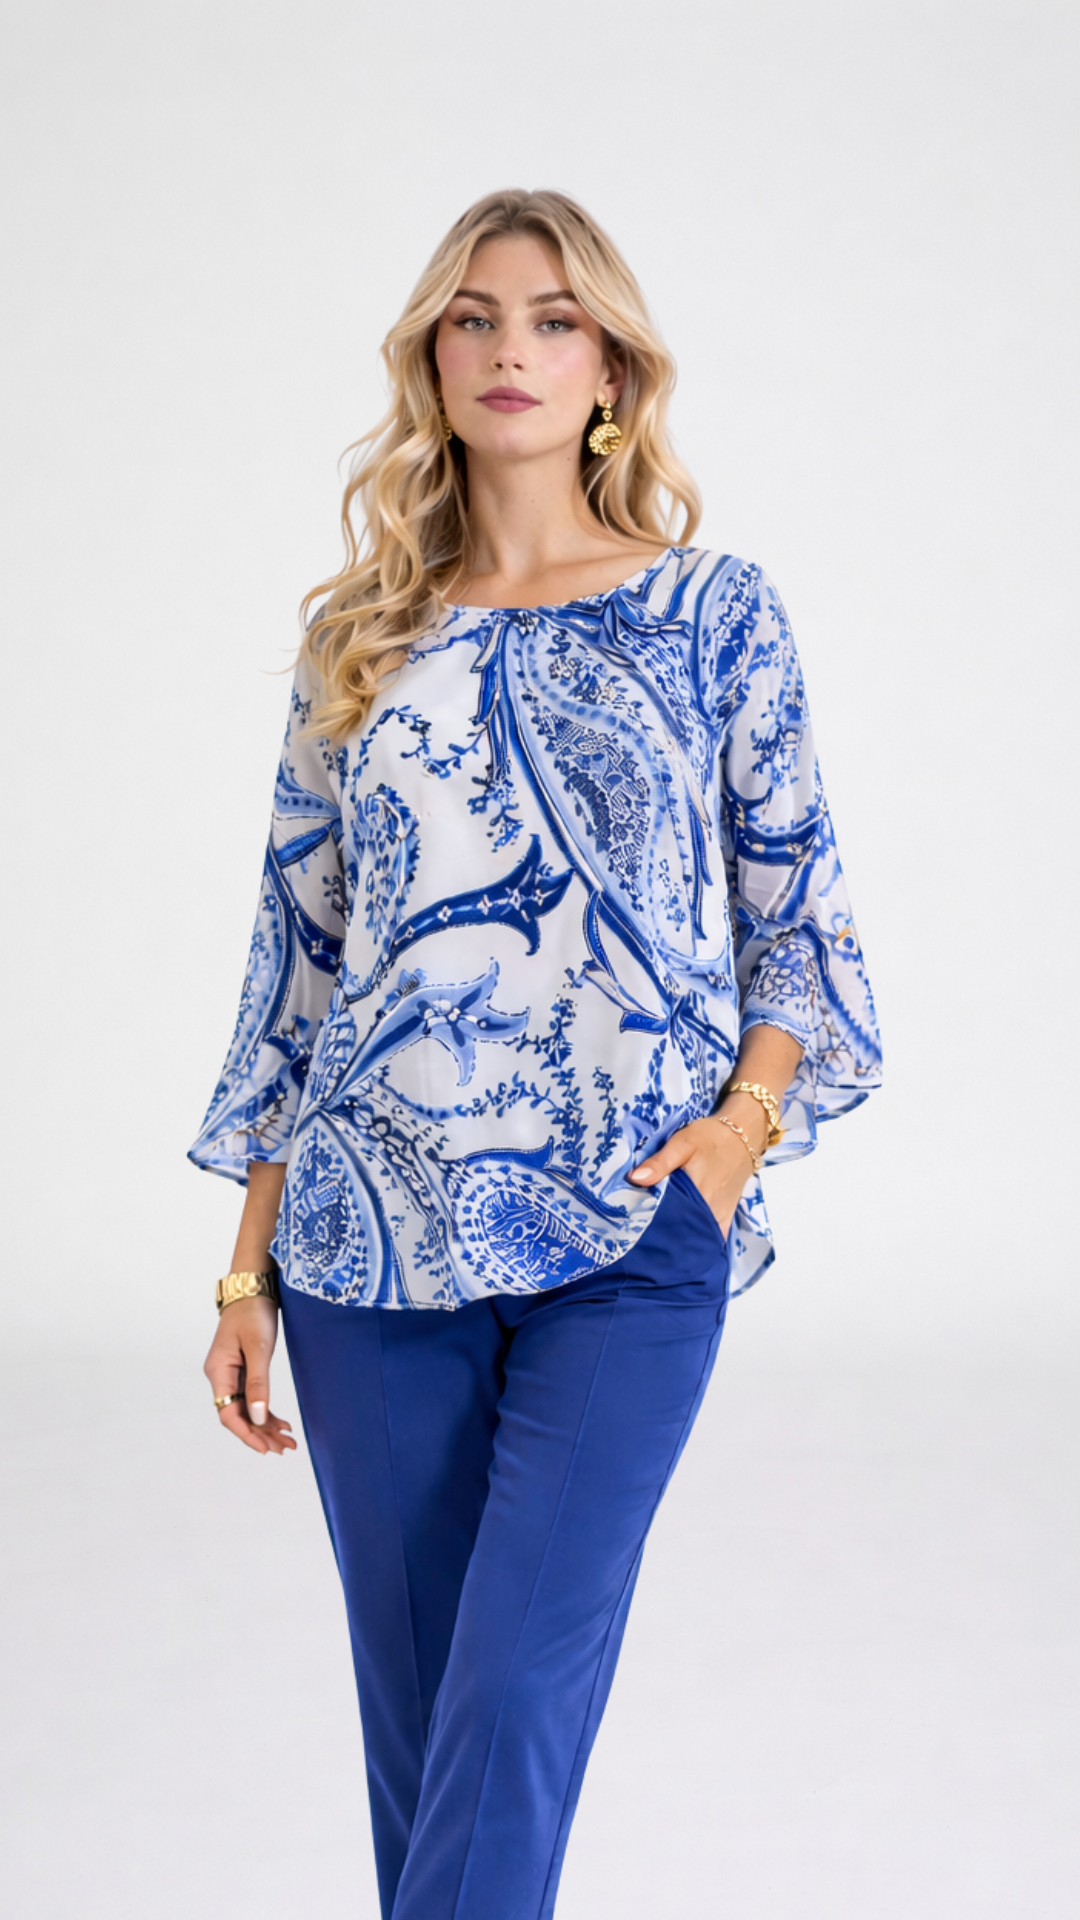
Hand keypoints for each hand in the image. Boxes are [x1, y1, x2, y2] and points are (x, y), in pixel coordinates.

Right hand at [203, 1296, 296, 1455]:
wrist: (252, 1288)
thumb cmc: (253, 1312)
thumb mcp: (258, 1347)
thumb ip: (258, 1383)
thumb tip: (259, 1418)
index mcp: (218, 1372)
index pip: (228, 1413)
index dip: (246, 1433)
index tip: (265, 1448)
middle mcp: (221, 1376)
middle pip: (238, 1415)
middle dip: (261, 1434)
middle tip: (285, 1449)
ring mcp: (231, 1374)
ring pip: (247, 1409)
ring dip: (266, 1426)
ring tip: (287, 1442)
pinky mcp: (242, 1370)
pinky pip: (252, 1398)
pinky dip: (266, 1411)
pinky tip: (282, 1423)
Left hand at [628, 1112, 758, 1236]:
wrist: (742, 1137)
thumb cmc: (711, 1138)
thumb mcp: (682, 1143)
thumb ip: (660, 1163)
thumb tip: (634, 1179)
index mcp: (697, 1196)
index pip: (668, 1221)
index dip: (650, 1226)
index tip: (634, 1228)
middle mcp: (710, 1212)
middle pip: (681, 1233)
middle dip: (662, 1235)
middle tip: (641, 1234)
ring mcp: (719, 1217)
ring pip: (695, 1236)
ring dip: (678, 1237)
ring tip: (658, 1237)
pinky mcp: (725, 1217)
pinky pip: (711, 1236)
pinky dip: (697, 1239)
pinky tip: (683, 1240)